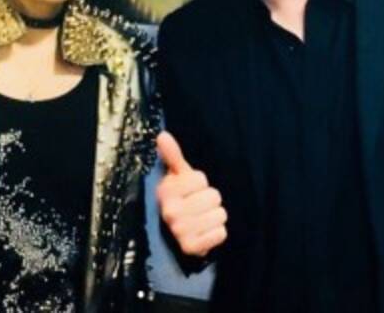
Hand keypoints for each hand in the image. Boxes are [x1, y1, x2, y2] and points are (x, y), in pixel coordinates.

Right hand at [156, 131, 227, 256]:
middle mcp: (171, 212)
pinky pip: (221, 233)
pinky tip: (204, 232)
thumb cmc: (179, 198)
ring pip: (220, 214)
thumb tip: (162, 135)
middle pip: (214, 196)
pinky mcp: (192, 248)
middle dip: (208, 200)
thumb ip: (172, 155)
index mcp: (165, 192)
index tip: (189, 189)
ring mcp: (181, 231)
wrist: (174, 232)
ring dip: (214, 216)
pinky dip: (216, 233)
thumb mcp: (176, 175)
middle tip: (196, 205)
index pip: (201, 179)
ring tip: (200, 218)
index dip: (199, 183)